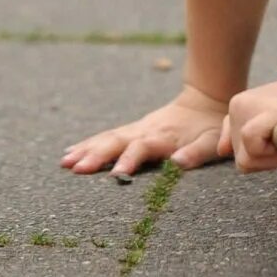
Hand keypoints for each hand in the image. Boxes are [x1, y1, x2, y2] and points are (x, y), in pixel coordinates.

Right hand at [61, 85, 227, 175]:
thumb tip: (178, 164)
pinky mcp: (132, 130)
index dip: (129, 159)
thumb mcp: (211, 141)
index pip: (142, 147)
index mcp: (163, 136)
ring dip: (86, 149)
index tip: (115, 175)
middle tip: (75, 168)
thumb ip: (196, 153)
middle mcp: (145, 131)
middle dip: (95, 154)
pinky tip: (70, 153)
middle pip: (116, 141)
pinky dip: (88, 144)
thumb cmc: (210, 127)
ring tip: (65, 162)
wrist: (205, 101)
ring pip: (107, 138)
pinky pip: (106, 137)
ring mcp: (136, 129)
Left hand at [219, 61, 276, 173]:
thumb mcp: (272, 124)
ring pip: (247, 160)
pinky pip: (255, 150)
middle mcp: (236, 106)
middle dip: (270, 160)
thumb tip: (221, 150)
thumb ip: (247, 135)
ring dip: (276, 159)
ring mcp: (248, 108)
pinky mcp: (264, 113)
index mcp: (237, 108)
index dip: (263, 155)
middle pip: (242, 160)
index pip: (234, 151)